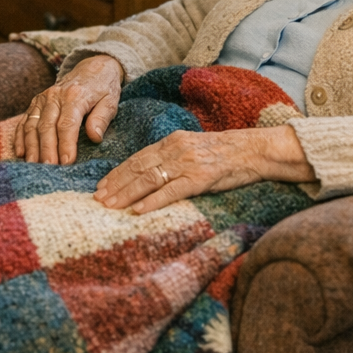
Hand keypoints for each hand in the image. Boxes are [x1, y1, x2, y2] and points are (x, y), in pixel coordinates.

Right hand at [14, 55, 123, 164]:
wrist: (92, 67)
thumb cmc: (103, 87)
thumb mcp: (111, 100)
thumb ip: (102, 118)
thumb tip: (95, 137)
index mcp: (74, 96)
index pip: (67, 124)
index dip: (66, 144)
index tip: (67, 162)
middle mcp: (54, 96)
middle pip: (47, 126)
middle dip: (47, 150)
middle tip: (48, 169)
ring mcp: (42, 99)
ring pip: (32, 125)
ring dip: (31, 146)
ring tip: (33, 166)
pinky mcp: (36, 103)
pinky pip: (24, 121)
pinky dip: (20, 137)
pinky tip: (21, 153)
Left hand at [95, 125, 315, 214]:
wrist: (254, 149)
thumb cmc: (226, 153)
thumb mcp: (194, 148)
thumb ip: (173, 157)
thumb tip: (151, 173)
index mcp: (172, 141)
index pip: (138, 158)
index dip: (118, 172)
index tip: (102, 185)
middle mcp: (175, 149)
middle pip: (138, 168)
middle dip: (116, 185)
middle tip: (97, 199)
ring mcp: (187, 163)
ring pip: (149, 179)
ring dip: (127, 194)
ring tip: (110, 206)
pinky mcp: (200, 178)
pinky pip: (172, 191)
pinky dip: (153, 201)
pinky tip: (138, 210)